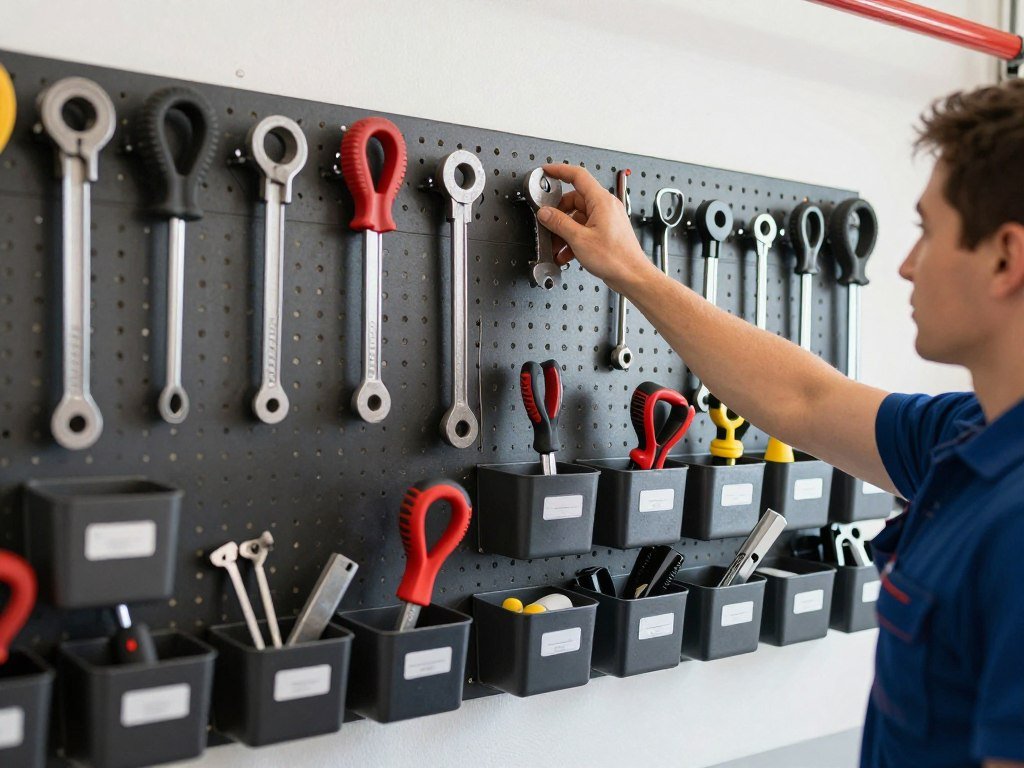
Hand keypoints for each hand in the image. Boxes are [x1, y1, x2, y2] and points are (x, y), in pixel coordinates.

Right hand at [537, 164, 658, 294]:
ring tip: (556, 246)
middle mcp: (605, 207)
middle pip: (574, 200)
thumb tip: (545, 213)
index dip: (560, 171)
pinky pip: (584, 229)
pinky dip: (573, 239)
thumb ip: (559, 223)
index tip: (547, 171)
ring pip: (578, 218)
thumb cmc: (616, 258)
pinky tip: (566, 254)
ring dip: (564, 231)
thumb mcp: (579, 239)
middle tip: (547, 225)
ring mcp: (606, 220)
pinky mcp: (605, 232)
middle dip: (558, 215)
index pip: (578, 176)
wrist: (632, 276)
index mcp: (601, 201)